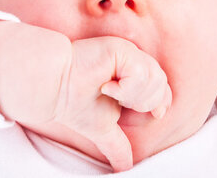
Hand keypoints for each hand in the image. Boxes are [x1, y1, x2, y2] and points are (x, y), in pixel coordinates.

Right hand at [0, 22, 171, 172]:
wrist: (54, 87)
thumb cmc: (73, 102)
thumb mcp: (102, 128)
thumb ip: (117, 144)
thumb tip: (124, 168)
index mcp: (133, 76)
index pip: (162, 89)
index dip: (160, 103)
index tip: (151, 114)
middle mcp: (134, 62)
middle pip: (162, 85)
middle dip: (142, 102)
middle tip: (117, 101)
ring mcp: (128, 53)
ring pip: (155, 79)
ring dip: (132, 95)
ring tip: (111, 93)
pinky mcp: (121, 50)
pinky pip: (140, 73)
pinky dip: (126, 88)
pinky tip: (107, 87)